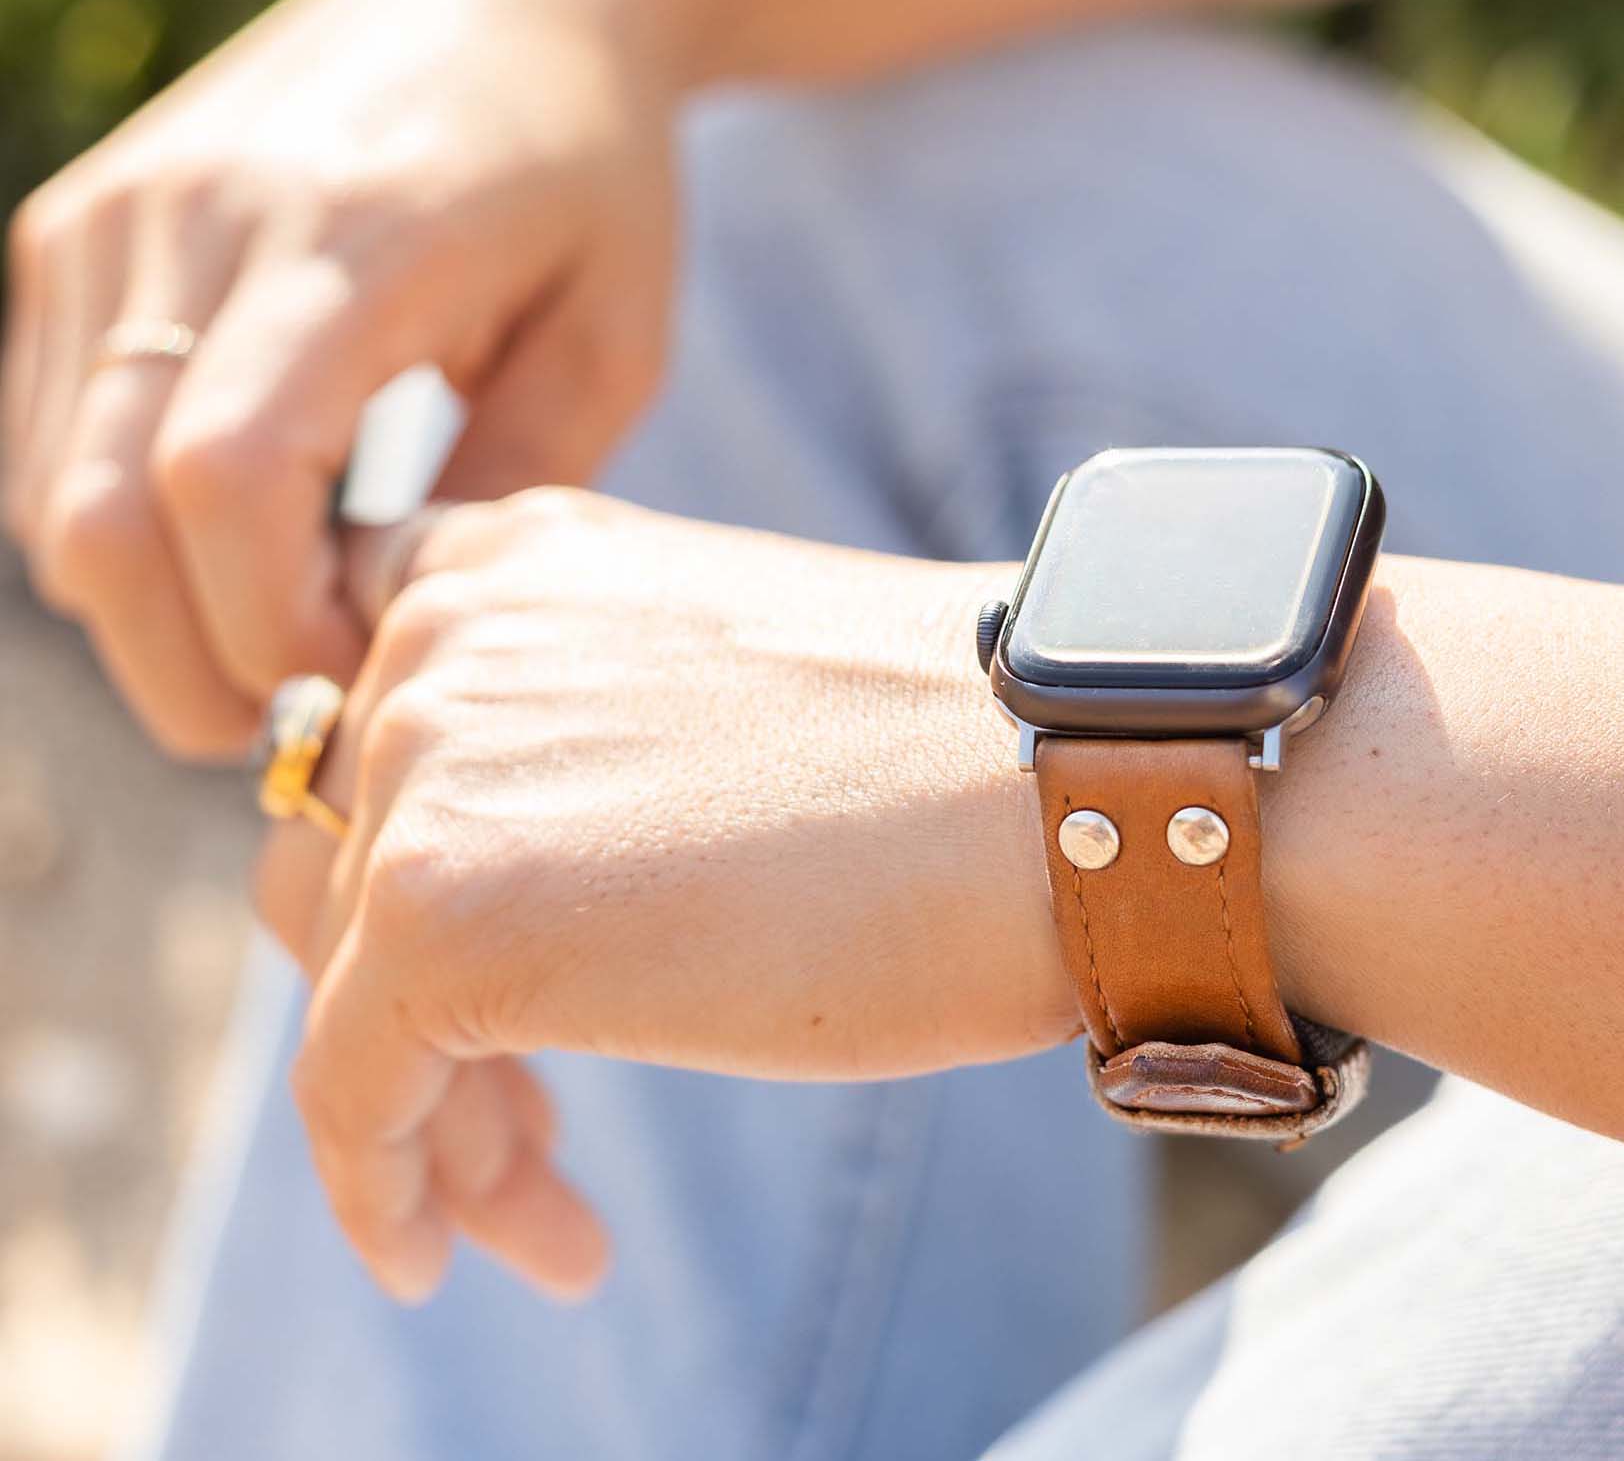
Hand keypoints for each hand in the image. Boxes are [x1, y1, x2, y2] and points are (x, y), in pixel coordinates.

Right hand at [1, 0, 696, 756]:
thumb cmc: (594, 172)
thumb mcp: (612, 336)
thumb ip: (508, 487)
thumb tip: (388, 629)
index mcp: (354, 237)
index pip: (226, 479)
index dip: (270, 629)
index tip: (363, 683)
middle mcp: (196, 215)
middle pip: (101, 517)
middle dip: (188, 668)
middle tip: (298, 721)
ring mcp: (112, 213)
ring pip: (49, 497)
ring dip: (149, 610)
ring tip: (280, 627)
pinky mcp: (76, 225)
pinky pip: (42, 437)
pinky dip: (115, 529)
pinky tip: (235, 540)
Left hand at [254, 490, 1073, 1302]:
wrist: (1086, 781)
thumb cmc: (947, 761)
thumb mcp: (712, 703)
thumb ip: (574, 745)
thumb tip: (498, 897)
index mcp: (520, 559)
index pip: (381, 747)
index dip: (405, 883)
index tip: (483, 999)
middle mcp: (446, 631)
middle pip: (348, 870)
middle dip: (422, 1018)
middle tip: (527, 1136)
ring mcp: (433, 756)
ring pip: (347, 988)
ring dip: (429, 1118)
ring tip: (535, 1215)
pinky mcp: (444, 905)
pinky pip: (349, 1089)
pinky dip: (382, 1186)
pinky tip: (440, 1254)